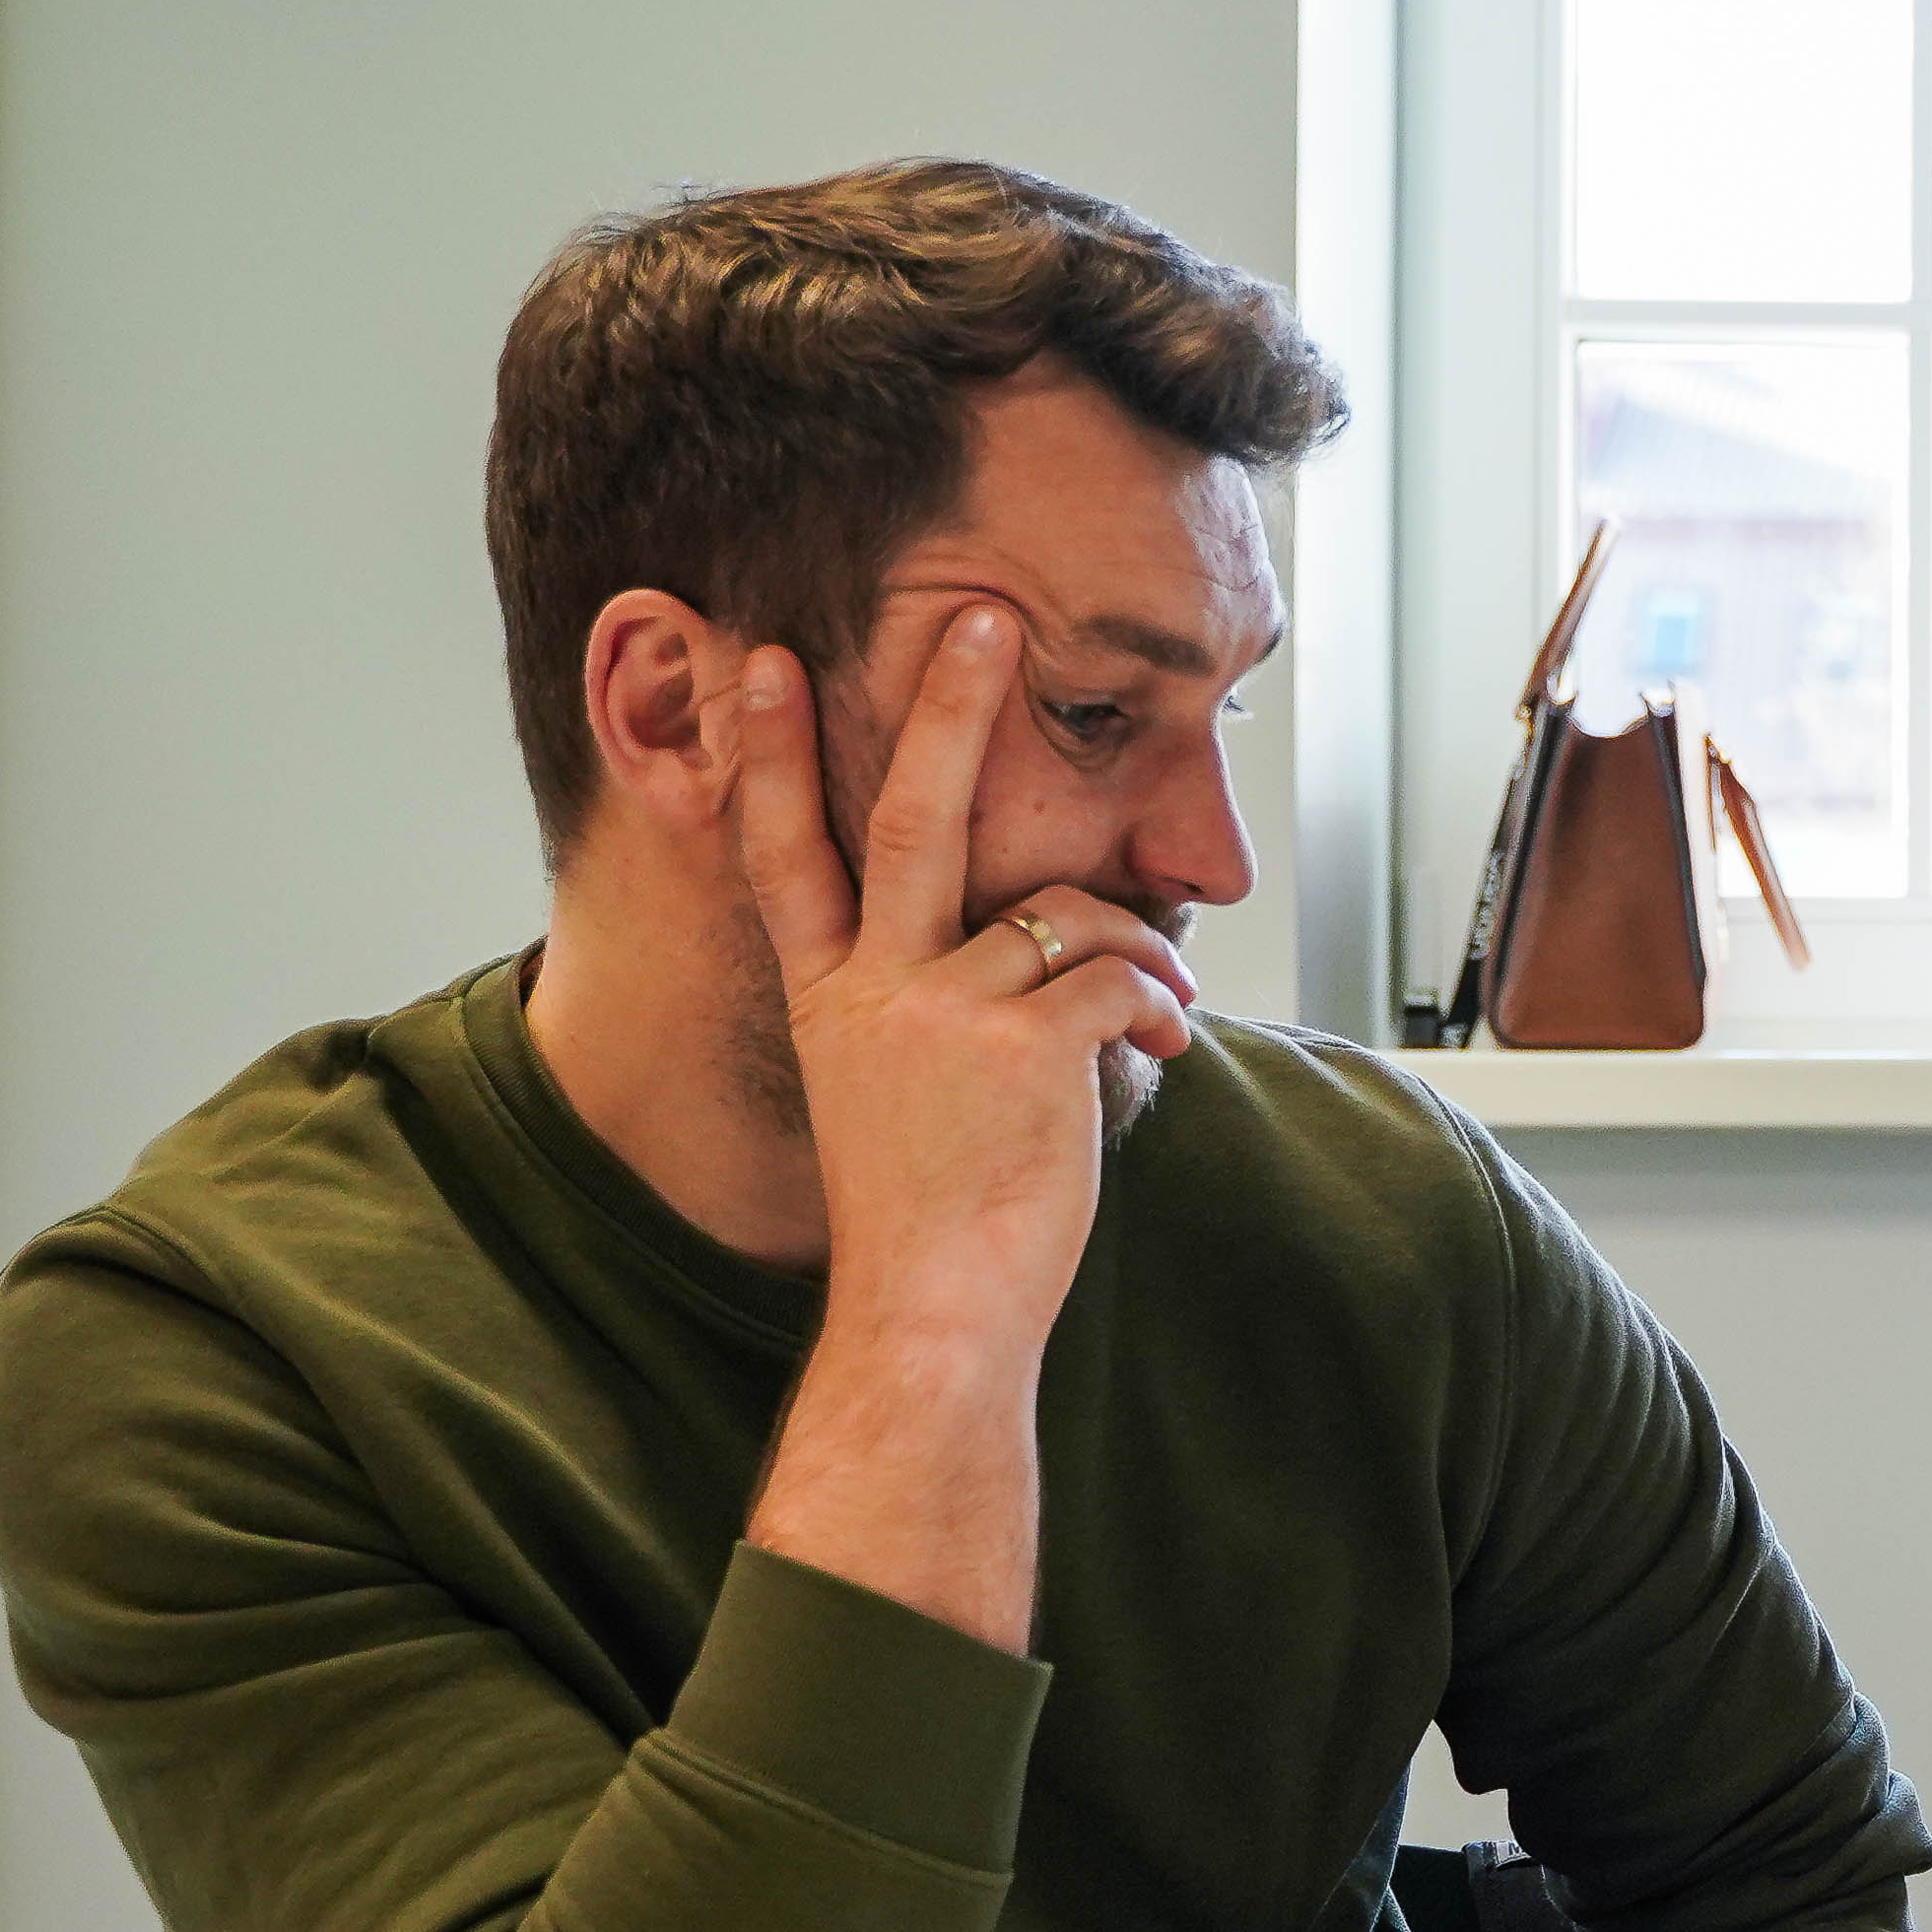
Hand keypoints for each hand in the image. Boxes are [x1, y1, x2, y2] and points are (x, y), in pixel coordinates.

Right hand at [725, 604, 1195, 1645]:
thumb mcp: (898, 1089)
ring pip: (1068, 909)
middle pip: (910, 815)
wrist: (932, 1315)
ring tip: (1165, 1001)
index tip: (757, 660)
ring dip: (1139, 944)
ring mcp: (942, 1011)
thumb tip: (1031, 937)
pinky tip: (1173, 1047)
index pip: (786, 852)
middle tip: (983, 616)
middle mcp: (873, 989)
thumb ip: (932, 1001)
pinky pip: (1122, 977)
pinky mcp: (1020, 1045)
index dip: (769, 754)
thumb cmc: (933, 1213)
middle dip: (949, 708)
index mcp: (830, 996)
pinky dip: (1163, 1003)